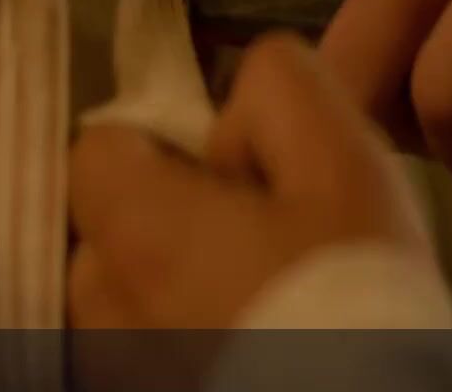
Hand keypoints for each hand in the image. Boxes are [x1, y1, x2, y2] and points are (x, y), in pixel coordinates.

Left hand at [68, 33, 428, 329]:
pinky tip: (243, 344)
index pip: (98, 146)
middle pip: (106, 227)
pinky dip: (175, 343)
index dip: (164, 143)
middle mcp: (101, 307)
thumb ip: (282, 89)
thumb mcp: (342, 162)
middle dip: (165, 218)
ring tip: (255, 303)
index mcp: (136, 228)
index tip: (228, 171)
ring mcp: (116, 372)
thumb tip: (239, 90)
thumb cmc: (353, 295)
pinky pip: (139, 355)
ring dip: (167, 289)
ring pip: (119, 301)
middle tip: (258, 240)